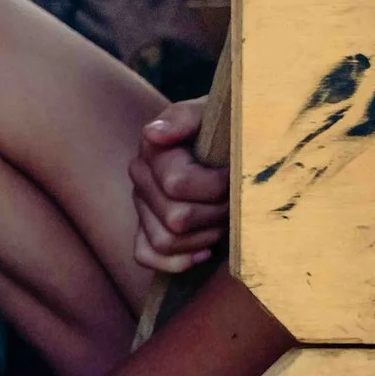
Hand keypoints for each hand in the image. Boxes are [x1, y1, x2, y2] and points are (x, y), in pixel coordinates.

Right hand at [127, 103, 229, 274]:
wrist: (232, 145)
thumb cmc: (228, 130)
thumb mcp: (214, 115)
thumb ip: (185, 118)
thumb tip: (154, 134)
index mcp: (153, 149)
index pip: (177, 185)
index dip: (215, 187)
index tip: (233, 174)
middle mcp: (140, 177)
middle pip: (176, 219)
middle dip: (215, 214)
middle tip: (233, 201)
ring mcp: (141, 206)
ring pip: (165, 241)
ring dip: (203, 237)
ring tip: (222, 221)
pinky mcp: (144, 229)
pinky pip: (146, 256)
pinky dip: (179, 260)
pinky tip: (205, 250)